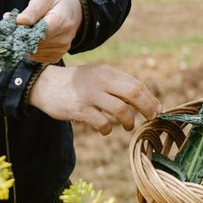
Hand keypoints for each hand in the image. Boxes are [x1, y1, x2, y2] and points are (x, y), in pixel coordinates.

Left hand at [16, 0, 82, 62]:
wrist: (72, 12)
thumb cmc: (55, 3)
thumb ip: (32, 10)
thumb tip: (20, 21)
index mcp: (61, 22)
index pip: (39, 33)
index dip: (23, 31)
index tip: (16, 24)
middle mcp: (63, 39)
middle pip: (34, 44)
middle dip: (22, 36)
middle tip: (18, 25)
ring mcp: (61, 50)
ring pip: (33, 52)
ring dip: (25, 43)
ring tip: (27, 31)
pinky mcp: (56, 57)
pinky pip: (36, 57)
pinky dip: (30, 49)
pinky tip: (32, 39)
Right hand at [28, 64, 161, 135]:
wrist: (45, 84)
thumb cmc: (77, 83)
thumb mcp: (98, 75)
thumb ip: (118, 85)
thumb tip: (145, 100)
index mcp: (108, 72)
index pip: (137, 84)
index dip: (150, 98)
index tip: (157, 109)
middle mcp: (101, 81)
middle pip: (133, 93)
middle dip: (147, 107)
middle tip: (151, 118)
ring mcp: (90, 95)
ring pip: (120, 109)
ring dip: (128, 121)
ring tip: (128, 126)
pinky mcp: (79, 109)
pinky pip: (101, 122)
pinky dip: (107, 129)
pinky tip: (106, 130)